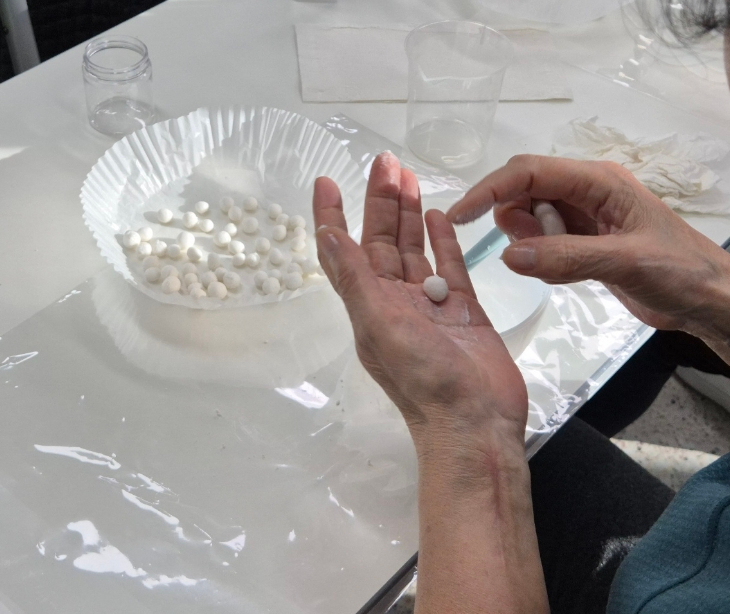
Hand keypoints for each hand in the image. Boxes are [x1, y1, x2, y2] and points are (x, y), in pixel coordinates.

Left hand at [313, 152, 527, 468]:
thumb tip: (326, 234)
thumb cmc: (424, 378)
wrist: (475, 421)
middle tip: (385, 162)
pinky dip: (443, 243)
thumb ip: (355, 278)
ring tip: (408, 177)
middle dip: (382, 202)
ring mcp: (431, 305)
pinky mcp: (463, 310)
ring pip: (416, 250)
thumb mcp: (378, 324)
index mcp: (369, 305)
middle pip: (384, 241)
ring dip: (410, 214)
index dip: (333, 216)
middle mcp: (395, 301)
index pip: (344, 251)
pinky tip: (438, 217)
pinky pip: (450, 268)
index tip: (326, 181)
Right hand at [447, 155, 729, 335]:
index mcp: (597, 181)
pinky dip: (540, 260)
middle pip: (523, 191)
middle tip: (527, 251)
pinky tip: (566, 275)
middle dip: (513, 219)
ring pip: (529, 219)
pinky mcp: (580, 243)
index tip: (459, 216)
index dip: (490, 189)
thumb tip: (507, 255)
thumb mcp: (625, 261)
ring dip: (528, 242)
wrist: (707, 300)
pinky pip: (541, 245)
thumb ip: (565, 257)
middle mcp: (585, 192)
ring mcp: (582, 218)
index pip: (529, 172)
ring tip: (558, 265)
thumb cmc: (679, 271)